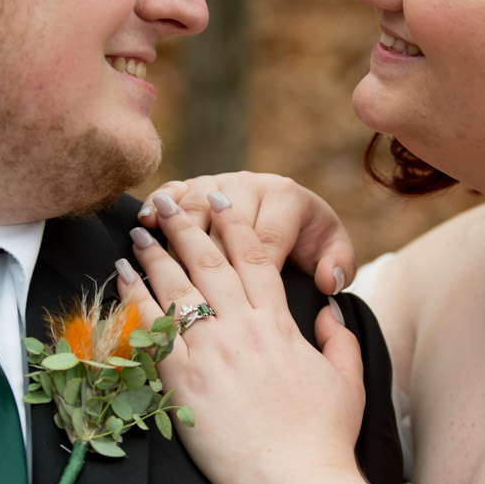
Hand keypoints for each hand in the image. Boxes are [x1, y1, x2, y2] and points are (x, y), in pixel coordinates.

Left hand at [117, 194, 365, 483]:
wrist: (295, 483)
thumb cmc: (323, 440)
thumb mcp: (347, 381)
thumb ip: (341, 340)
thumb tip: (332, 311)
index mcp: (279, 326)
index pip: (254, 258)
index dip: (235, 224)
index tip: (221, 200)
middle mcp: (242, 330)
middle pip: (209, 262)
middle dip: (188, 226)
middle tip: (170, 202)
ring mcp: (210, 353)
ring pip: (177, 288)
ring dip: (155, 254)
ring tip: (138, 231)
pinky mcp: (182, 382)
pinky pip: (152, 329)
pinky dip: (135, 298)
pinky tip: (122, 277)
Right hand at [137, 173, 355, 295]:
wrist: (294, 217)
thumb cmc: (311, 243)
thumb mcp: (334, 252)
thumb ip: (339, 265)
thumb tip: (327, 279)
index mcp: (287, 198)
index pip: (264, 238)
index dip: (250, 271)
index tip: (241, 303)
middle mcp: (252, 183)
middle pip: (221, 218)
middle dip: (205, 251)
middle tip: (189, 285)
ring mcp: (220, 180)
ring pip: (194, 202)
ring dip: (175, 227)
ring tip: (155, 249)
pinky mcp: (196, 183)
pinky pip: (174, 189)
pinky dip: (159, 203)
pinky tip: (145, 221)